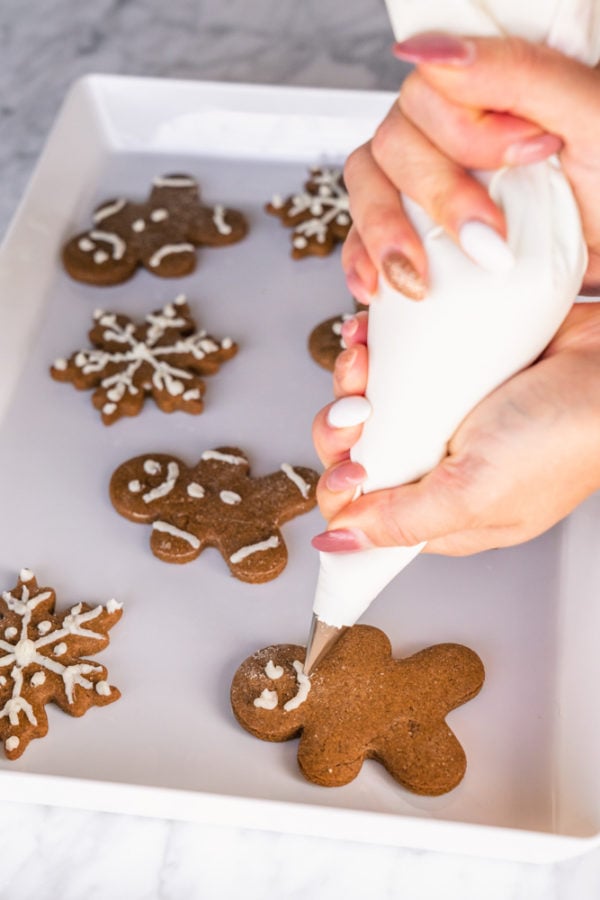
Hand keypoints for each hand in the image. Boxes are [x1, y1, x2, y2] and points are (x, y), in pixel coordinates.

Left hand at [312, 304, 599, 554]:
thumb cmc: (562, 437)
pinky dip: (373, 349)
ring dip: (351, 381)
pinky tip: (369, 335)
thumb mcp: (474, 493)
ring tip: (364, 360)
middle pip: (355, 454)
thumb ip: (404, 521)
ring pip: (367, 404)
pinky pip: (392, 363)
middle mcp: (436, 467)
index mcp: (442, 512)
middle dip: (340, 427)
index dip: (342, 491)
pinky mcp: (446, 372)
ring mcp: (440, 416)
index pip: (365, 514)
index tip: (351, 466)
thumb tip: (339, 542)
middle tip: (359, 408)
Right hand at [342, 34, 599, 302]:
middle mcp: (439, 132)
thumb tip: (432, 51)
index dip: (463, 132)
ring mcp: (419, 183)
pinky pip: (359, 238)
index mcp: (477, 93)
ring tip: (417, 278)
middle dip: (436, 197)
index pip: (427, 91)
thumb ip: (518, 72)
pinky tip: (377, 287)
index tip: (527, 157)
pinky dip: (361, 262)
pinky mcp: (411, 232)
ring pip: (366, 187)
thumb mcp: (587, 117)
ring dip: (384, 234)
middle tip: (488, 237)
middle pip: (391, 144)